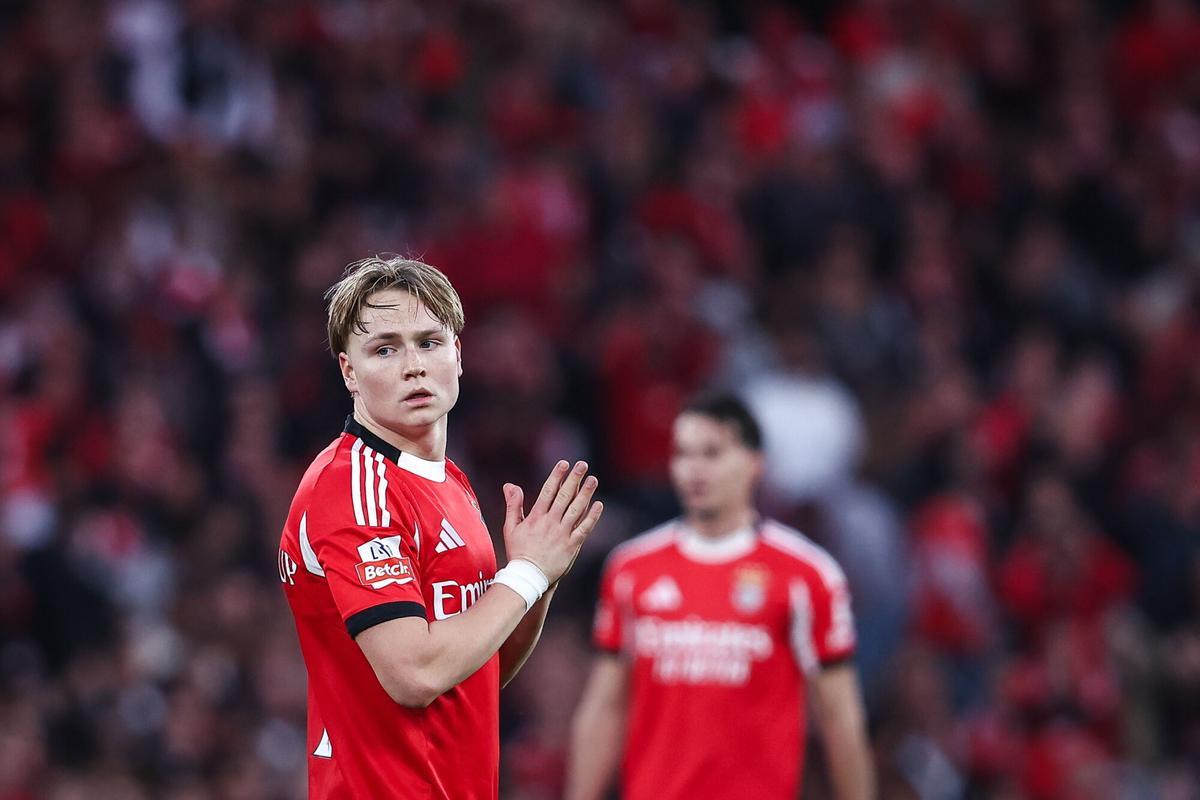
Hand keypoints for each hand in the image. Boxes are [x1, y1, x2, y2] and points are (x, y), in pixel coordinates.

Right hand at [502, 460, 602, 583]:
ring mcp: (562, 534)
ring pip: (576, 510)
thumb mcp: (510, 527)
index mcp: (536, 517)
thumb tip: (509, 485)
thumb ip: (513, 505)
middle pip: (564, 496)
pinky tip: (598, 505)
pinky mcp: (571, 546)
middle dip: (574, 479)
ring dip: (585, 493)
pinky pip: (584, 529)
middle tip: (583, 464)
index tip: (564, 463)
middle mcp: (550, 523)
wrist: (528, 577)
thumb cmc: (518, 552)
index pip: (548, 491)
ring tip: (593, 479)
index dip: (557, 476)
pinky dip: (592, 517)